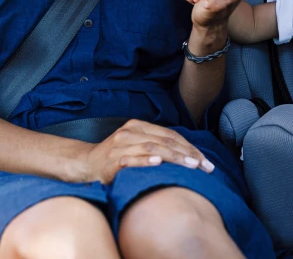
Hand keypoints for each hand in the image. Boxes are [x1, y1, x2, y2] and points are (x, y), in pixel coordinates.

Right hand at [82, 119, 214, 183]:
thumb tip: (189, 154)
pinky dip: (145, 161)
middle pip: (165, 141)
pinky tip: (159, 163)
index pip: (170, 135)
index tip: (205, 161)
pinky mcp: (112, 160)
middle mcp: (130, 132)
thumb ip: (157, 144)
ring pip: (152, 148)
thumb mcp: (137, 144)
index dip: (190, 147)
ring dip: (174, 157)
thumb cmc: (117, 156)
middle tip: (204, 166)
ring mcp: (120, 146)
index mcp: (138, 126)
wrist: (87, 163)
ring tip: (190, 166)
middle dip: (188, 154)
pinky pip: (131, 160)